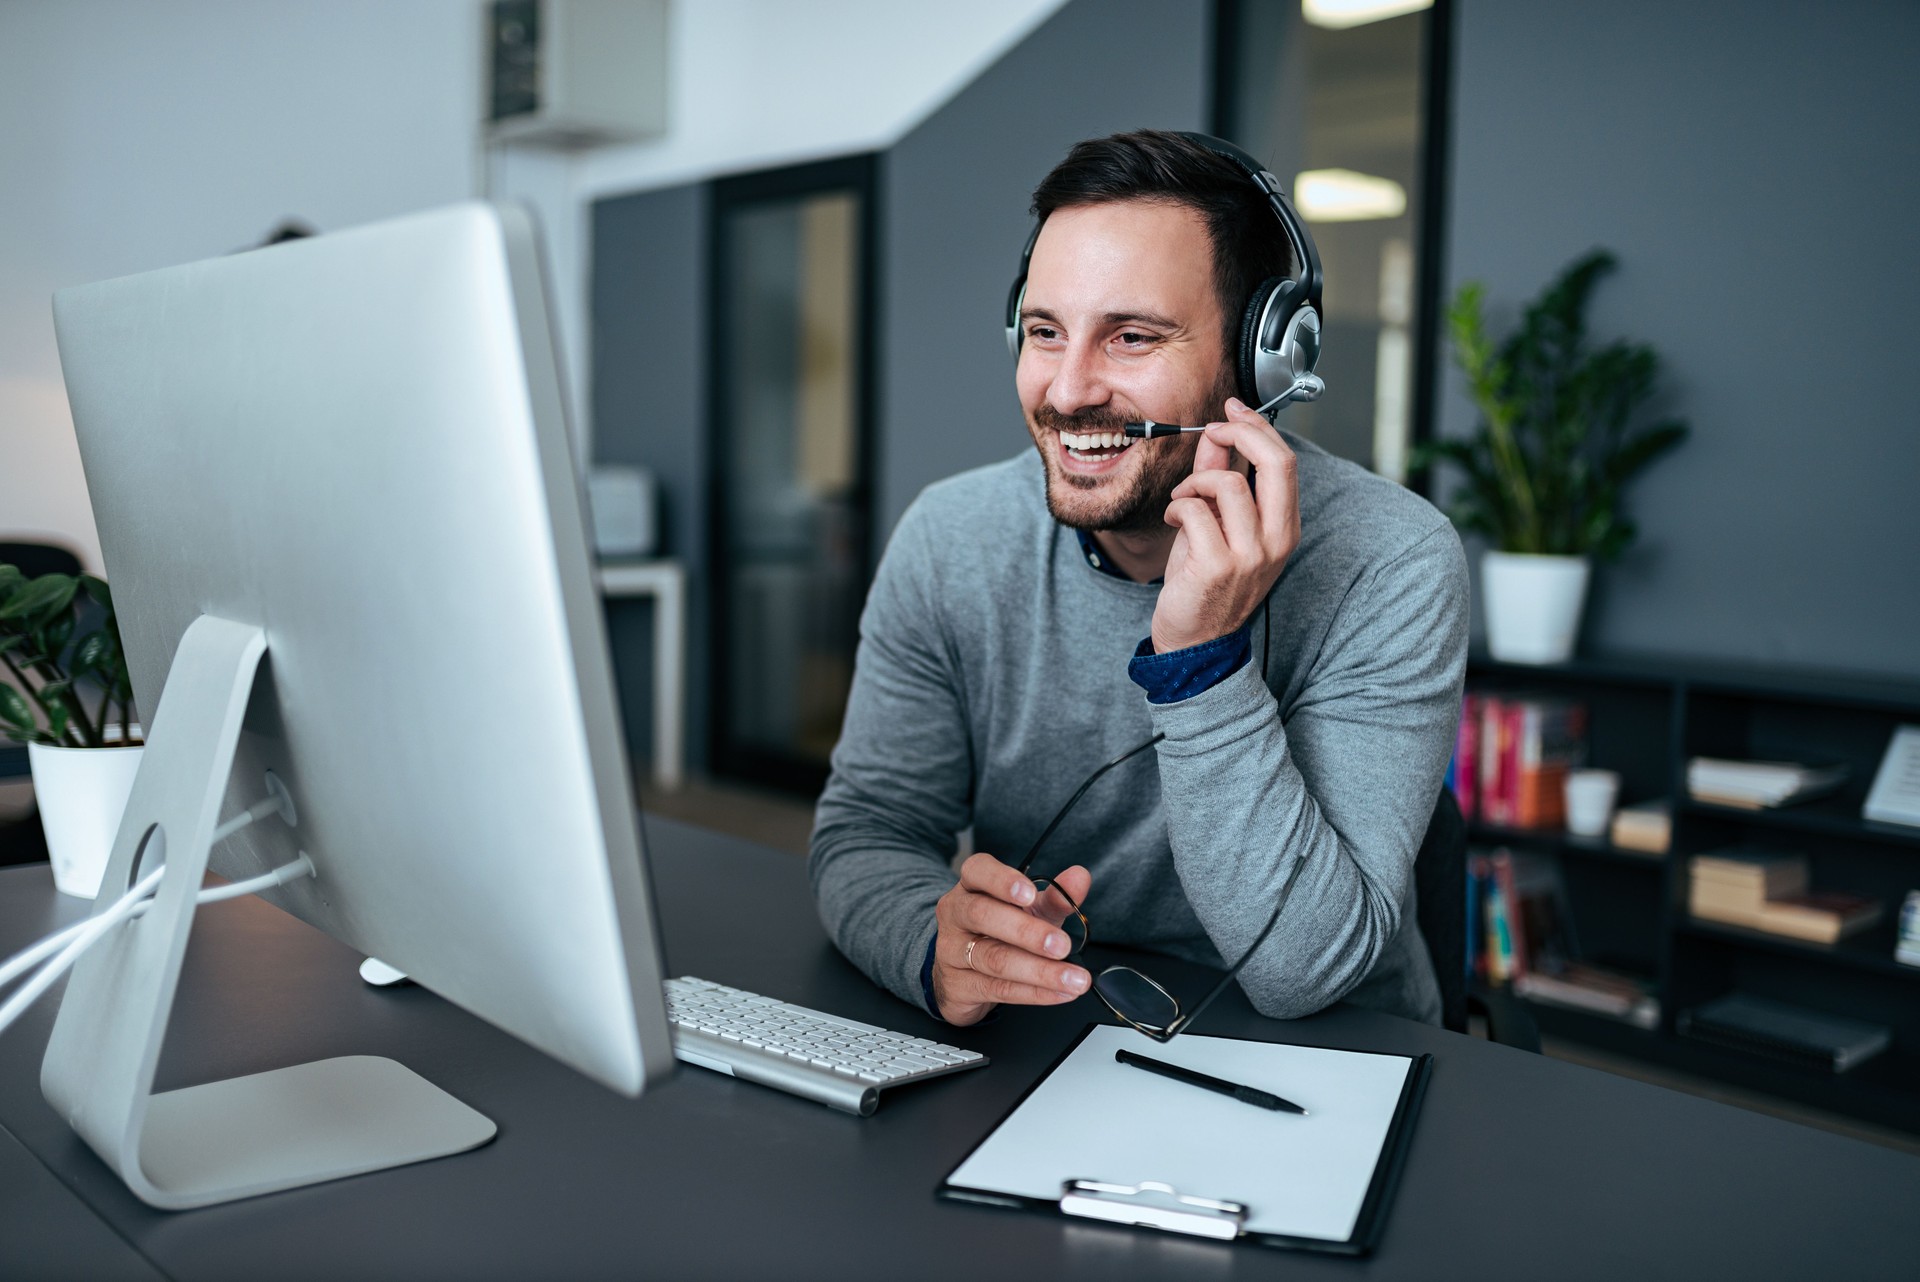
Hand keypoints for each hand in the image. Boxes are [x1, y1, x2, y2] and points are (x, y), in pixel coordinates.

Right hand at [931, 853, 1092, 1025]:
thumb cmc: (998, 933)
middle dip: (1027, 931)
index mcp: (972, 886)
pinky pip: (997, 989)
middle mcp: (956, 914)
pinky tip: (1057, 993)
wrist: (965, 976)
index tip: (1031, 893)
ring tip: (1073, 979)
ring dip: (1039, 971)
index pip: (977, 870)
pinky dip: (1032, 992)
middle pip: (982, 915)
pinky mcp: (957, 986)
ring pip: (993, 958)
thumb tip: (1079, 878)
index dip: (1002, 880)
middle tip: (1062, 945)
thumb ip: (1056, 896)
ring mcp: (951, 950)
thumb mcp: (1030, 912)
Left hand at [1151, 396, 1299, 654]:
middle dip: (1240, 432)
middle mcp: (1276, 541)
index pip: (1285, 461)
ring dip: (1194, 482)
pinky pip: (1195, 511)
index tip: (1231, 409)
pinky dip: (1177, 507)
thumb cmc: (1206, 584)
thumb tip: (1218, 434)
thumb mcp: (1217, 523)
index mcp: (1284, 528)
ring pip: (1227, 484)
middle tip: (1213, 428)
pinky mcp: (1219, 566)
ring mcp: (1251, 555)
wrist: (1194, 642)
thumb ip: (1219, 476)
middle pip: (1277, 462)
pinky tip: (1173, 521)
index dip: (1257, 427)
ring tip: (1182, 500)